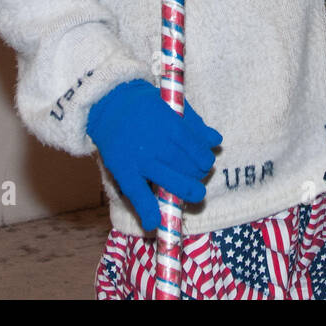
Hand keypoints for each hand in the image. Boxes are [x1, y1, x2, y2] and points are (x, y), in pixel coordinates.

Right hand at [86, 79, 222, 230]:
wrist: (109, 103)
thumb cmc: (145, 104)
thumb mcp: (173, 107)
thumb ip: (195, 124)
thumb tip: (216, 140)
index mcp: (172, 126)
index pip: (198, 151)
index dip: (205, 160)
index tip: (205, 163)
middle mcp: (158, 145)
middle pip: (188, 168)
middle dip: (197, 175)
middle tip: (197, 176)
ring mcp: (141, 160)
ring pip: (170, 182)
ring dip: (186, 191)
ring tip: (196, 195)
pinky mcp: (123, 171)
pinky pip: (137, 194)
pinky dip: (146, 210)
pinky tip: (154, 222)